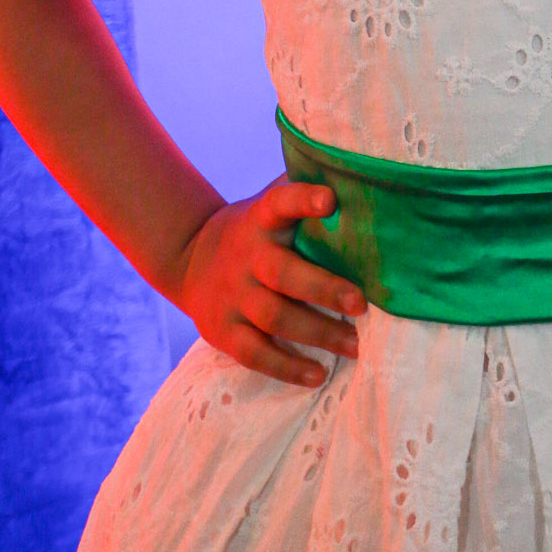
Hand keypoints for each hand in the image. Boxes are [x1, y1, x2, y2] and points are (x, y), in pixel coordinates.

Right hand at [175, 178, 365, 387]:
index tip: (331, 200)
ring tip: (356, 346)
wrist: (188, 258)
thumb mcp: (268, 204)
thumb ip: (303, 192)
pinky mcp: (223, 331)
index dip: (304, 200)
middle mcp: (245, 256)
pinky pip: (256, 354)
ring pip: (275, 317)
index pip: (281, 203)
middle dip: (324, 289)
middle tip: (362, 304)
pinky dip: (288, 367)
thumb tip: (360, 177)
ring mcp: (232, 296)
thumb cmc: (254, 230)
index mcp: (260, 219)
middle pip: (284, 273)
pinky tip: (319, 374)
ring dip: (318, 333)